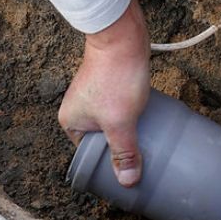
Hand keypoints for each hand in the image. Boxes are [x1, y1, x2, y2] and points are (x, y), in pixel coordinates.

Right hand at [59, 0, 149, 186]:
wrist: (122, 37)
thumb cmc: (116, 78)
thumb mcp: (121, 122)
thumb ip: (124, 152)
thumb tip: (128, 182)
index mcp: (71, 122)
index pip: (90, 155)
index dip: (109, 165)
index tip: (129, 172)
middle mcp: (79, 110)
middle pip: (103, 140)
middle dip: (122, 148)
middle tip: (143, 157)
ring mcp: (95, 96)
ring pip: (114, 124)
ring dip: (130, 131)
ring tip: (149, 141)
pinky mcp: (111, 85)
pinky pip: (122, 110)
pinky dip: (133, 117)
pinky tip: (149, 122)